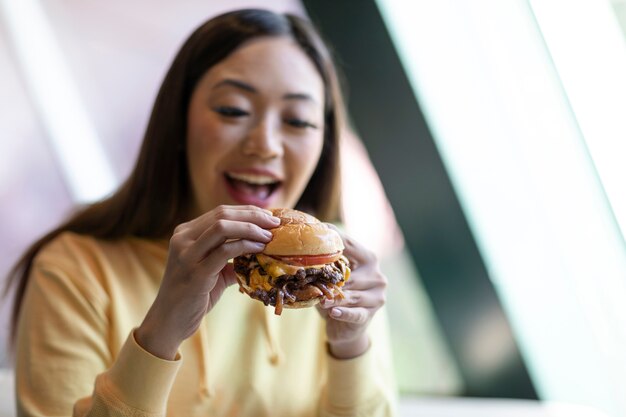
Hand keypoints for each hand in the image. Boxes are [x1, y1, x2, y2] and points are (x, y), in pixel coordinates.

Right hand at [135, 205, 279, 358]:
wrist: (169, 322)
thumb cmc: (193, 296)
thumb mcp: (212, 270)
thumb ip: (230, 257)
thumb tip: (260, 249)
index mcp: (185, 233)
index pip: (220, 212)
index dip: (247, 212)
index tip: (269, 217)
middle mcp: (182, 238)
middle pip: (223, 215)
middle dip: (253, 216)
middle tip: (275, 223)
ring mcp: (186, 254)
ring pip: (222, 227)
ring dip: (251, 228)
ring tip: (269, 236)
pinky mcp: (195, 272)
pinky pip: (225, 251)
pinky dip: (246, 246)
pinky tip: (260, 250)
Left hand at [318, 227, 386, 358]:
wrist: (344, 327)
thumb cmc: (336, 295)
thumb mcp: (331, 277)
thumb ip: (326, 264)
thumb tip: (304, 246)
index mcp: (368, 260)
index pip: (351, 245)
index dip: (335, 239)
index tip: (318, 231)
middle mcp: (377, 276)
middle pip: (352, 275)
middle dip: (332, 279)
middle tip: (313, 278)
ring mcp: (376, 296)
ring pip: (352, 296)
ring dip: (335, 298)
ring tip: (321, 300)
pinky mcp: (369, 315)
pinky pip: (356, 313)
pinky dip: (344, 313)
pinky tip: (333, 313)